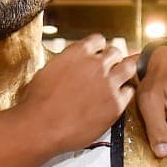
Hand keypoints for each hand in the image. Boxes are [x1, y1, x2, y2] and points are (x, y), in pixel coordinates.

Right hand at [21, 34, 136, 152]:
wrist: (40, 127)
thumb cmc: (37, 103)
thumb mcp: (48, 70)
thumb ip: (67, 62)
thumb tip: (71, 64)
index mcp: (78, 53)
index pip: (98, 40)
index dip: (98, 49)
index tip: (98, 55)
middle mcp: (96, 64)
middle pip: (116, 52)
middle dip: (113, 59)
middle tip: (109, 69)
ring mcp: (108, 84)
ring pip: (128, 67)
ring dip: (124, 71)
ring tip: (120, 79)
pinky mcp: (115, 104)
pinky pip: (129, 92)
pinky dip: (124, 94)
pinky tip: (117, 99)